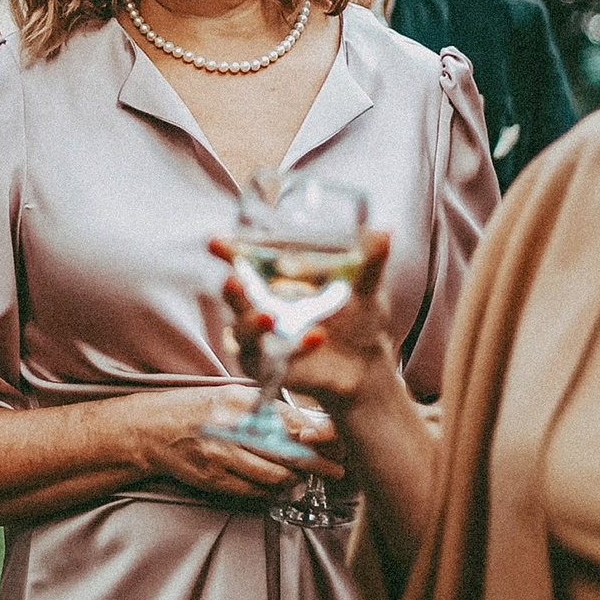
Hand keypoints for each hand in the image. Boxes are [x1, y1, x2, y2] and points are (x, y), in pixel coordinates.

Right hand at [132, 387, 344, 497]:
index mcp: (238, 401)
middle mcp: (230, 429)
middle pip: (285, 451)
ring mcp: (220, 457)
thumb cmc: (197, 409)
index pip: (286, 421)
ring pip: (272, 475)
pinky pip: (252, 490)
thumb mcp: (231, 396)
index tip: (334, 443)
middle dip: (315, 464)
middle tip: (335, 470)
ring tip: (306, 477)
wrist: (152, 429)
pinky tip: (279, 484)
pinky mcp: (213, 479)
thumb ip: (265, 408)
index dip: (314, 436)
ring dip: (294, 479)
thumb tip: (305, 424)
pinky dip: (271, 489)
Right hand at [213, 228, 398, 420]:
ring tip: (267, 317)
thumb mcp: (366, 288)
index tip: (216, 242)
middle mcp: (262, 305)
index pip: (246, 260)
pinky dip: (294, 349)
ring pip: (242, 331)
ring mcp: (263, 339)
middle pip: (236, 295)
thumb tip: (384, 232)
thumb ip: (370, 262)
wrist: (367, 365)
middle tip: (233, 280)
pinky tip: (317, 337)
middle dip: (232, 289)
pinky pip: (270, 360)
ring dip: (249, 323)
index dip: (229, 251)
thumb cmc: (358, 318)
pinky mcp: (270, 367)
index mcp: (278, 278)